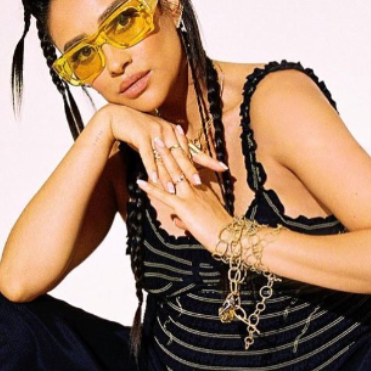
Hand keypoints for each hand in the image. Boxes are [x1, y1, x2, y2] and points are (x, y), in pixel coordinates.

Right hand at [98, 104, 227, 190]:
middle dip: (190, 171)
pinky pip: (147, 156)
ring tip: (174, 190)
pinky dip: (151, 169)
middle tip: (199, 184)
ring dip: (169, 175)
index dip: (209, 160)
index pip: (195, 150)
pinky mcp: (141, 137)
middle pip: (181, 156)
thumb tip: (184, 162)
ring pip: (164, 159)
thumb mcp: (158, 138)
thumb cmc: (139, 130)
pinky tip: (154, 180)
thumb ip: (170, 149)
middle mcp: (168, 132)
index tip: (223, 168)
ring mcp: (155, 134)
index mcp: (175, 133)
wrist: (118, 117)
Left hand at [136, 127, 232, 250]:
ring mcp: (190, 195)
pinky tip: (140, 181)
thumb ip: (188, 217)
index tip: (179, 136)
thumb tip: (176, 220)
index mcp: (203, 188)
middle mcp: (196, 188)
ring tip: (152, 145)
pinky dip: (151, 188)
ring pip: (174, 172)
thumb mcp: (204, 220)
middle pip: (182, 162)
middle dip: (171, 146)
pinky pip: (164, 195)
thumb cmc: (220, 231)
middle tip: (163, 133)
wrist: (229, 237)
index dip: (185, 149)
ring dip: (161, 158)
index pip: (192, 164)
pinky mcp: (184, 206)